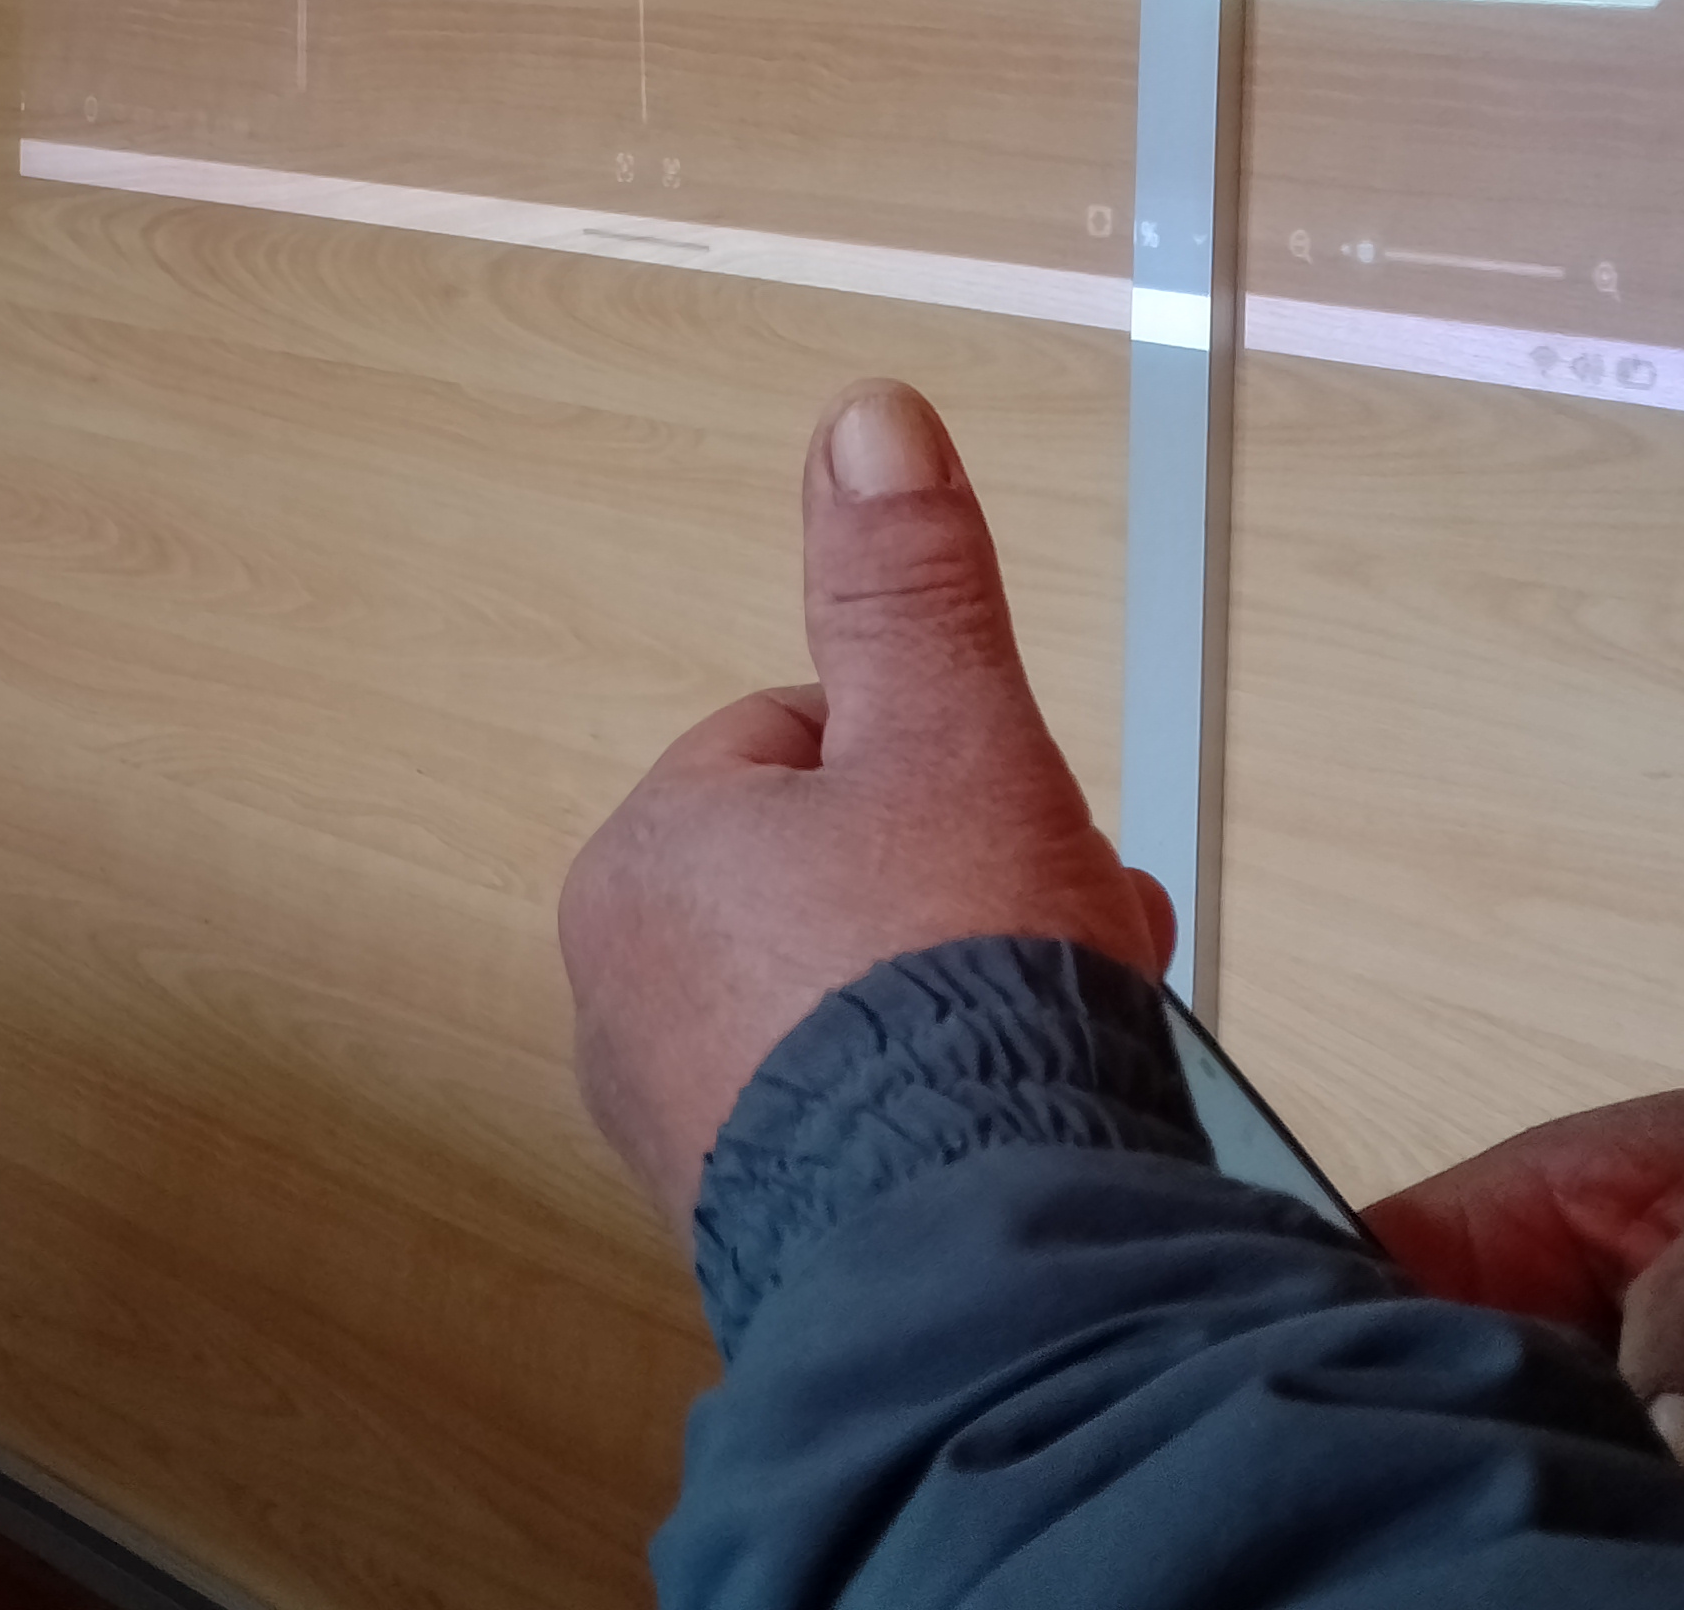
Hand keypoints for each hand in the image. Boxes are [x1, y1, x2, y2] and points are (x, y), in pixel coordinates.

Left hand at [558, 378, 1174, 1227]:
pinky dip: (938, 1107)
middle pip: (835, 878)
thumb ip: (908, 582)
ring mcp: (683, 1119)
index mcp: (647, 856)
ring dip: (962, 997)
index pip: (806, 746)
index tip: (1014, 826)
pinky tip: (1014, 1121)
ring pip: (854, 998)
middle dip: (962, 891)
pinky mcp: (755, 1221)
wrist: (979, 1262)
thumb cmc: (951, 1001)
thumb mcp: (955, 737)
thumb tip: (863, 421)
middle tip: (1053, 938)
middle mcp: (627, 993)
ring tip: (1056, 1033)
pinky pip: (859, 1115)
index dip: (940, 771)